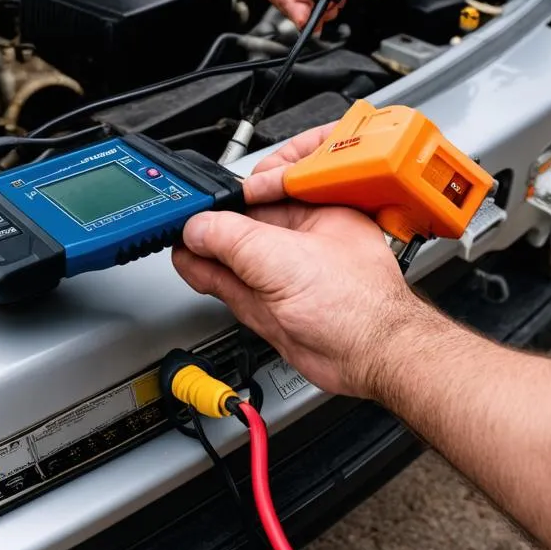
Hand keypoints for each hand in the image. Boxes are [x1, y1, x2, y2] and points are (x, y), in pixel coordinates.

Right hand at [171, 125, 437, 397]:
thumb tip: (199, 228)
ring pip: (236, 256)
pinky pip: (233, 283)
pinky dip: (209, 274)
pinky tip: (191, 266)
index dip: (234, 194)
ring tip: (180, 243)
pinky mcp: (273, 303)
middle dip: (214, 224)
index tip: (204, 199)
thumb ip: (234, 239)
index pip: (268, 190)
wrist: (371, 360)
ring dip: (206, 250)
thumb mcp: (283, 259)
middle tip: (184, 222)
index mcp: (320, 212)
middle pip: (247, 223)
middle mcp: (304, 240)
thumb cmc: (360, 307)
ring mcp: (287, 274)